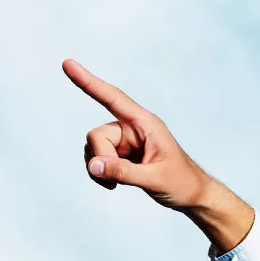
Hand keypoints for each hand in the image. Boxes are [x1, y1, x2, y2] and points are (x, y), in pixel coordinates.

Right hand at [63, 58, 209, 210]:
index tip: (67, 64)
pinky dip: (99, 173)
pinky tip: (113, 184)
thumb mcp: (155, 179)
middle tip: (116, 179)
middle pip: (96, 135)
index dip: (90, 82)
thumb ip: (124, 172)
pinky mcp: (120, 154)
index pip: (113, 99)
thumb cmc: (181, 182)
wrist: (191, 196)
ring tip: (118, 184)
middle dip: (101, 158)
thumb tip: (94, 166)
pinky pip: (96, 159)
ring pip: (93, 148)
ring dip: (99, 168)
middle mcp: (132, 128)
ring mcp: (124, 141)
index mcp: (146, 124)